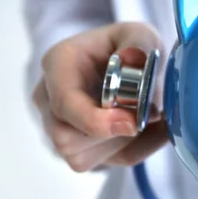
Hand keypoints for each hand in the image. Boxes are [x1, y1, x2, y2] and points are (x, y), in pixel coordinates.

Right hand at [32, 22, 167, 171]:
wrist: (129, 67)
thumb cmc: (128, 48)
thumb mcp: (140, 35)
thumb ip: (138, 44)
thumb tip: (131, 60)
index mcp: (59, 65)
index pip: (64, 104)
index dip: (96, 121)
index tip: (132, 123)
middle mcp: (48, 99)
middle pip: (66, 138)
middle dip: (111, 136)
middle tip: (149, 116)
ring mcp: (58, 127)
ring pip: (83, 158)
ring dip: (123, 144)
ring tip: (149, 116)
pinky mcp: (79, 150)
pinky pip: (106, 163)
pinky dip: (133, 150)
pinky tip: (147, 129)